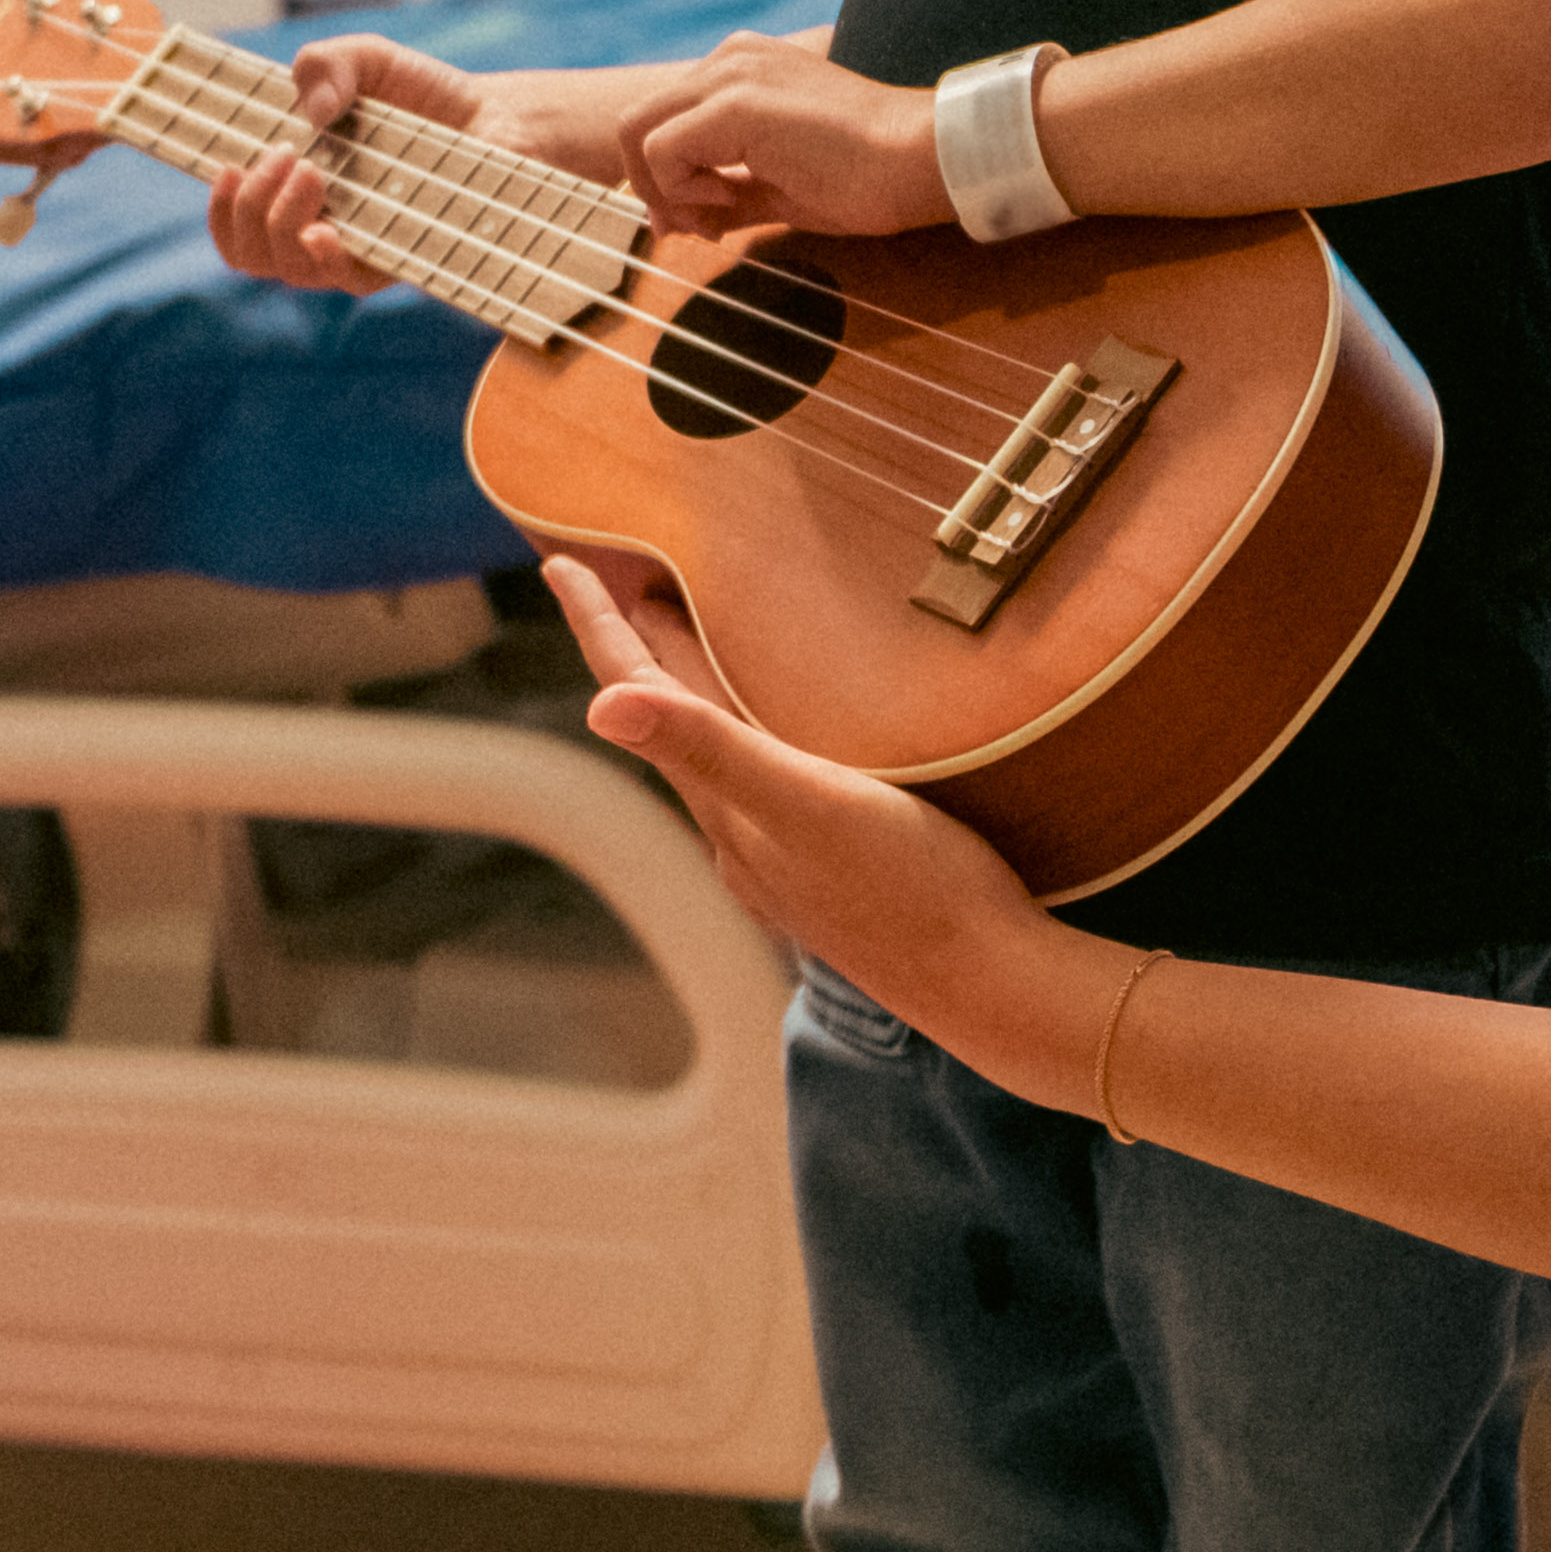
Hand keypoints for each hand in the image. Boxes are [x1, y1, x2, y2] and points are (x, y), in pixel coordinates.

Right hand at [198, 36, 533, 289]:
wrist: (497, 118)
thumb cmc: (422, 95)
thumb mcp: (364, 60)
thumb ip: (324, 64)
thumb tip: (309, 116)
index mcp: (294, 189)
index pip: (236, 224)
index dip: (219, 210)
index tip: (227, 168)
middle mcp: (317, 226)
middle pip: (251, 253)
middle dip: (248, 207)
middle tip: (286, 155)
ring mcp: (356, 250)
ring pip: (287, 268)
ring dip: (280, 222)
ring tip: (311, 171)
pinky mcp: (398, 263)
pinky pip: (345, 280)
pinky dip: (321, 257)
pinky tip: (322, 229)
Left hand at [545, 552, 1104, 1079]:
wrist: (991, 986)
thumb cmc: (914, 889)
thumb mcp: (811, 803)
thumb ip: (712, 751)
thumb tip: (601, 707)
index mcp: (725, 805)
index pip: (642, 698)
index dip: (601, 627)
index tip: (559, 566)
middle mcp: (742, 832)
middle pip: (672, 721)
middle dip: (642, 650)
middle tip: (617, 583)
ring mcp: (788, 856)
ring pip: (721, 754)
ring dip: (697, 691)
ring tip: (689, 639)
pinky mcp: (838, 867)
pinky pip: (773, 779)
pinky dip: (757, 732)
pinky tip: (789, 732)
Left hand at [625, 31, 946, 244]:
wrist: (919, 160)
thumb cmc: (866, 175)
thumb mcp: (778, 186)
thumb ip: (729, 193)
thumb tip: (682, 220)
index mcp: (741, 67)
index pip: (662, 120)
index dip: (662, 182)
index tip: (700, 223)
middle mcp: (729, 58)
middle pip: (635, 123)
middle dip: (649, 188)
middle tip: (689, 231)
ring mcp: (730, 74)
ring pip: (637, 132)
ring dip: (663, 190)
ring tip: (717, 219)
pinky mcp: (735, 102)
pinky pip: (663, 151)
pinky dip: (681, 190)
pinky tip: (730, 202)